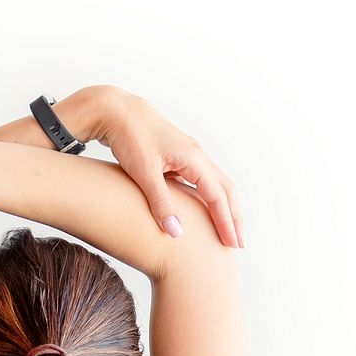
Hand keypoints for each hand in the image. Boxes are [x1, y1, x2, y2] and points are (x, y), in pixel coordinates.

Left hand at [94, 86, 243, 247]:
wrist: (116, 110)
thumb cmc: (129, 137)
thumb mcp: (144, 173)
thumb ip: (161, 203)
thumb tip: (177, 233)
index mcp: (194, 159)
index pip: (217, 197)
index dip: (226, 223)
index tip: (232, 245)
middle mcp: (197, 156)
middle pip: (226, 190)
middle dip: (234, 217)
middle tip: (239, 244)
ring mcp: (189, 155)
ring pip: (217, 184)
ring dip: (225, 208)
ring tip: (228, 230)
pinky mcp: (178, 158)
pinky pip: (203, 181)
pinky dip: (210, 199)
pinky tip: (205, 211)